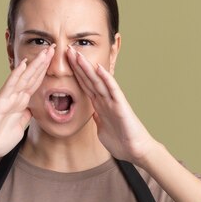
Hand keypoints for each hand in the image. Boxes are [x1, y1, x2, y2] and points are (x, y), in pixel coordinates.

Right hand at [0, 44, 55, 160]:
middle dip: (43, 62)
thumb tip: (32, 109)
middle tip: (54, 47)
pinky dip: (17, 75)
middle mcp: (15, 97)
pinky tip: (23, 64)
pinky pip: (10, 86)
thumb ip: (26, 116)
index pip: (35, 83)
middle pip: (32, 77)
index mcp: (20, 103)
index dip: (45, 72)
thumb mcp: (19, 127)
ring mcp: (7, 98)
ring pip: (23, 77)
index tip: (54, 60)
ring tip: (45, 51)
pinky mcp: (0, 102)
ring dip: (34, 64)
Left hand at [66, 45, 158, 166]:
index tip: (65, 63)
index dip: (75, 74)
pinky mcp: (121, 106)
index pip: (85, 86)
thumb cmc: (121, 142)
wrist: (135, 151)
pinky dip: (106, 79)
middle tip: (67, 50)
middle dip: (78, 66)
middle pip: (89, 80)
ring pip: (98, 81)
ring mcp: (113, 102)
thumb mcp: (102, 129)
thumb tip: (93, 114)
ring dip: (87, 68)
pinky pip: (112, 90)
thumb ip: (98, 119)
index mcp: (100, 106)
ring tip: (77, 55)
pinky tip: (99, 68)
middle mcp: (106, 100)